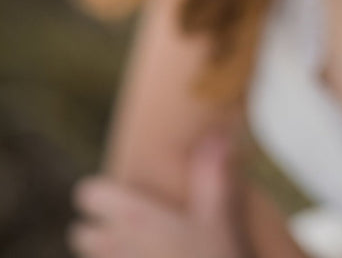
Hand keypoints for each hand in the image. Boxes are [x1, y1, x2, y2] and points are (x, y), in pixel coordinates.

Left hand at [69, 134, 242, 257]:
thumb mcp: (220, 217)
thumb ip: (214, 175)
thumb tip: (219, 135)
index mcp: (133, 218)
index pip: (89, 193)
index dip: (100, 192)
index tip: (119, 195)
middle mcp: (113, 248)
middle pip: (81, 233)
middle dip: (97, 230)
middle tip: (128, 229)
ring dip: (107, 256)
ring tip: (139, 252)